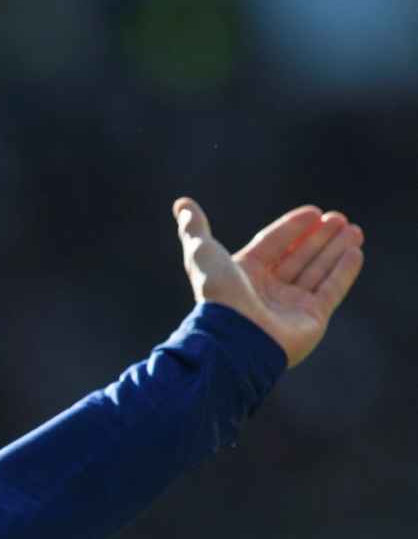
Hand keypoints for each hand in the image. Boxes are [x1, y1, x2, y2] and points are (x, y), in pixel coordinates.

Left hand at [173, 197, 364, 368]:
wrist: (235, 335)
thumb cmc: (218, 292)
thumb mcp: (202, 252)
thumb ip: (194, 227)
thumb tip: (182, 203)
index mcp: (243, 273)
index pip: (273, 243)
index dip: (293, 227)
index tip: (314, 211)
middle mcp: (267, 289)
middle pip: (298, 256)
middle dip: (320, 237)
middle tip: (340, 218)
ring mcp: (290, 305)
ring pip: (317, 270)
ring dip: (335, 249)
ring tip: (354, 229)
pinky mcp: (311, 319)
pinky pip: (331, 290)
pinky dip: (343, 271)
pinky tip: (355, 251)